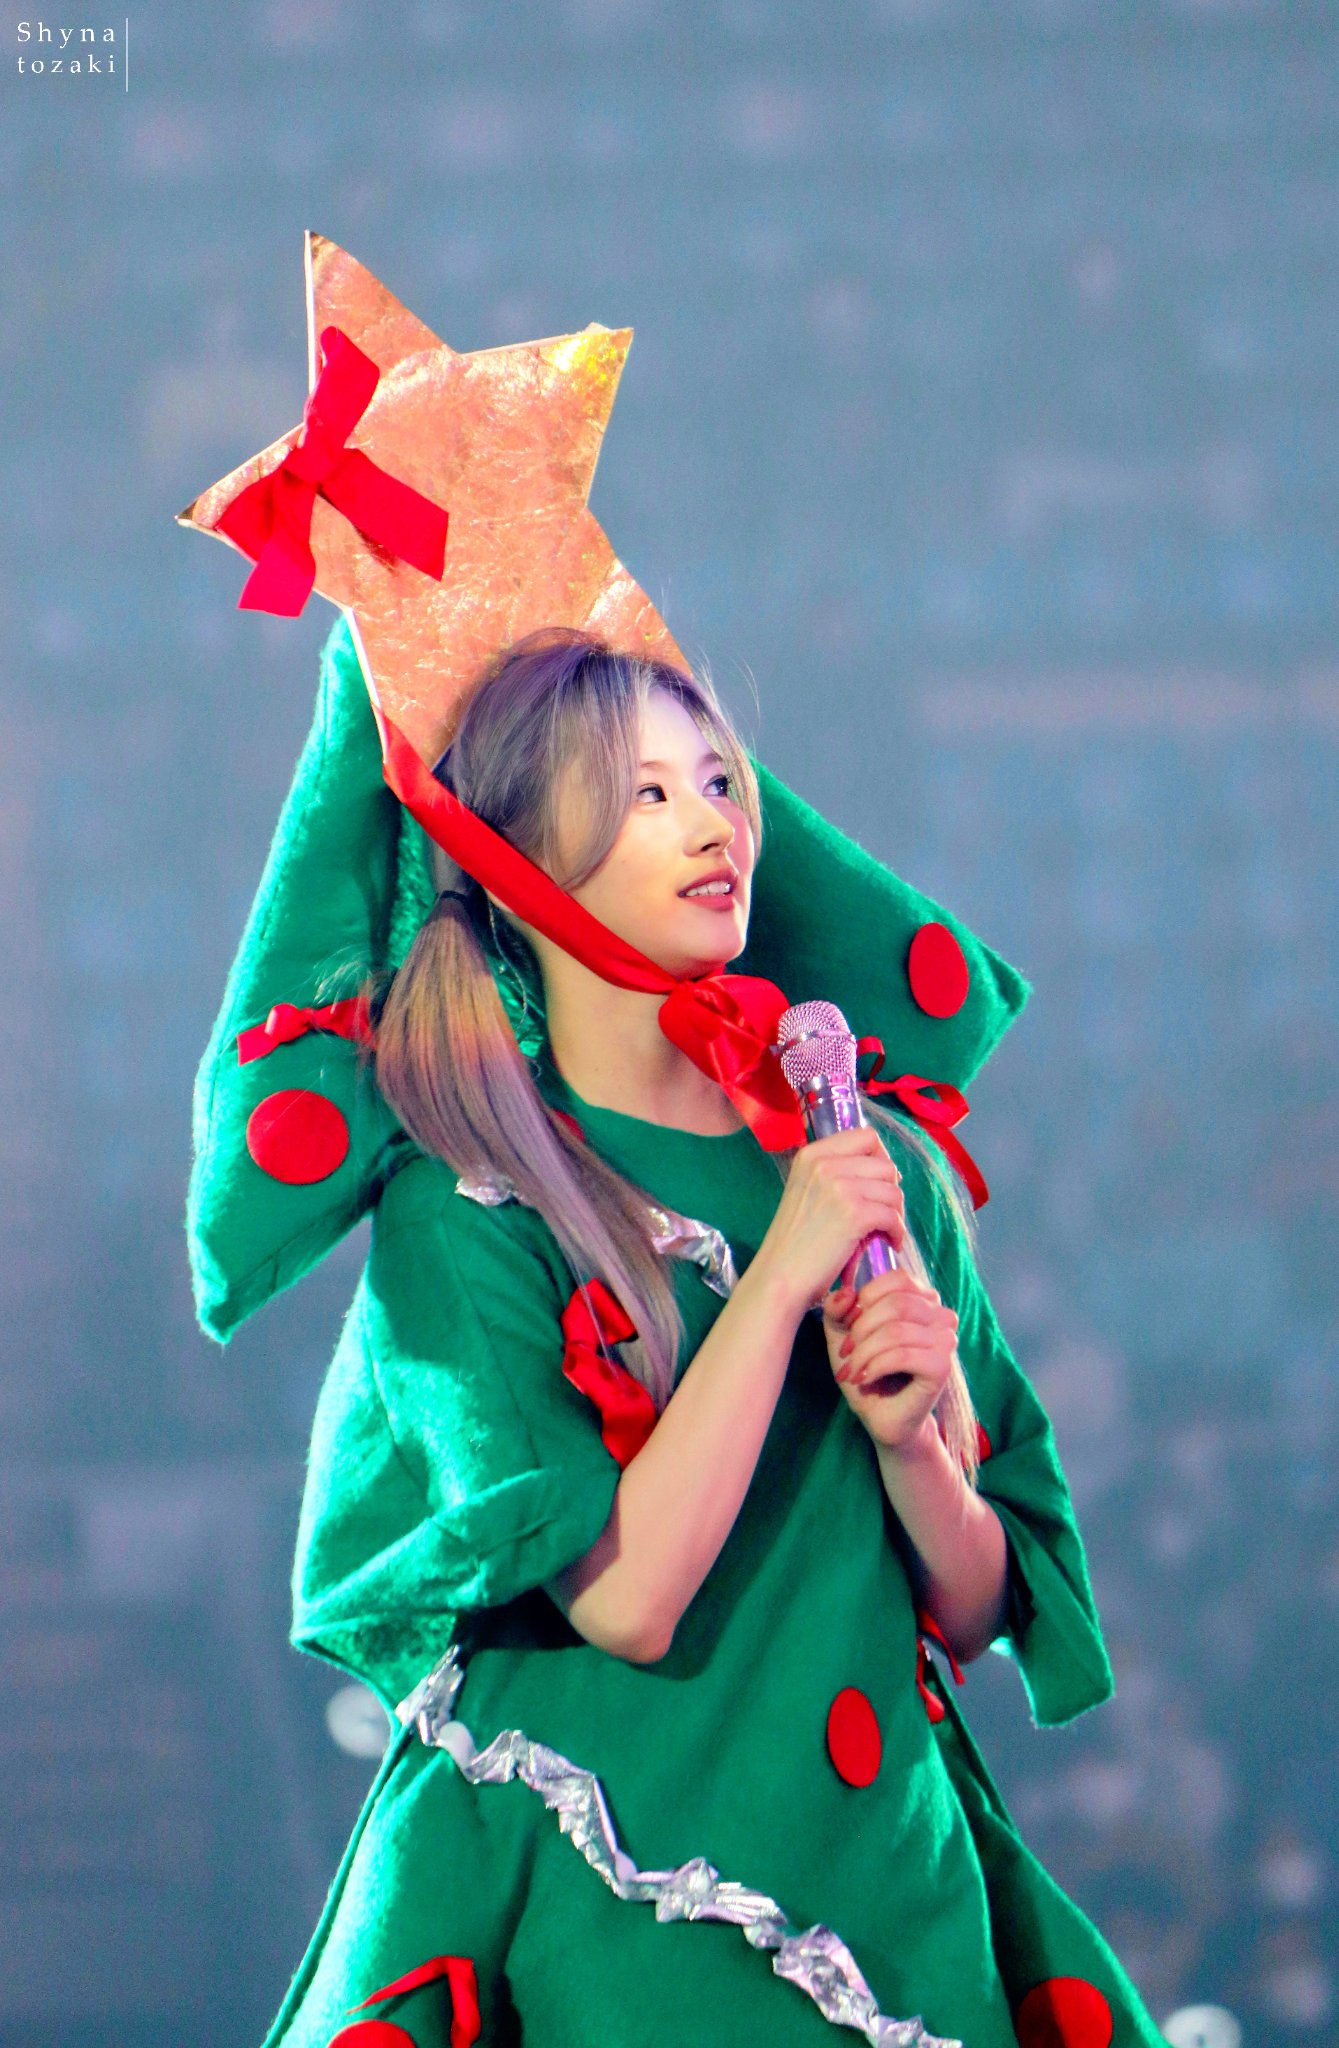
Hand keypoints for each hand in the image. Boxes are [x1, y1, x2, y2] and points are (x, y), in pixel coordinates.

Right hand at [750, 1128, 906, 1323]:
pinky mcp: (854, 1214)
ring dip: (895, 1213)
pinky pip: (893, 1215)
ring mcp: (839, 1187)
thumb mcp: (806, 1191)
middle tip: (882, 1215)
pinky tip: (888, 1243)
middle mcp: (824, 1164)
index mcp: (811, 1154)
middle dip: (890, 1191)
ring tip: (883, 1231)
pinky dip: (897, 1232)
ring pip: (893, 1190)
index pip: (866, 1136)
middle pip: (884, 1164)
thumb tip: (883, 1170)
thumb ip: (835, 1173)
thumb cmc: (795, 1243)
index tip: (878, 1183)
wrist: (779, 1278)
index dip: (880, 1159)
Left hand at [821, 1269, 958, 1451]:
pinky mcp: (942, 1367)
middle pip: (897, 1304)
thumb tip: (846, 1293)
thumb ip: (838, 1308)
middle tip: (846, 1353)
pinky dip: (876, 1367)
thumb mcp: (843, 1333)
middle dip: (862, 1329)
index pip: (898, 1278)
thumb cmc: (866, 1369)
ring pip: (897, 1331)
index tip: (847, 1325)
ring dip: (864, 1353)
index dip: (865, 1298)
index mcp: (922, 1299)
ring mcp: (946, 1341)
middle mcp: (941, 1316)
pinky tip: (865, 1379)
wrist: (881, 1416)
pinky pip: (903, 1356)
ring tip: (852, 1371)